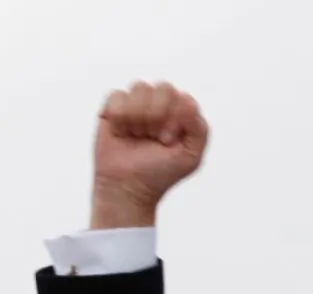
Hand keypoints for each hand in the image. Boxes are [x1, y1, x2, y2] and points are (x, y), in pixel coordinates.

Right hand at [90, 81, 208, 227]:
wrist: (127, 187)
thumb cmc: (160, 173)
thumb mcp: (190, 156)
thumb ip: (199, 128)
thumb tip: (186, 100)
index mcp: (181, 115)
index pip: (182, 97)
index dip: (175, 117)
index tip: (168, 141)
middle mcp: (160, 106)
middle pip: (163, 88)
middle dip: (157, 116)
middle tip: (153, 138)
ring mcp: (136, 106)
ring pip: (140, 88)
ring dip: (138, 117)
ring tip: (137, 136)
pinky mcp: (113, 109)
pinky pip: (117, 95)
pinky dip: (119, 116)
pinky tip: (121, 132)